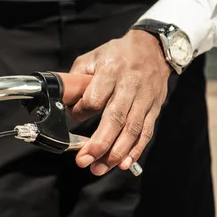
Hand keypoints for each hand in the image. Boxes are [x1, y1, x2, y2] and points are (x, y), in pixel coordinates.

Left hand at [69, 30, 171, 174]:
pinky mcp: (154, 109)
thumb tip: (63, 101)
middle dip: (99, 144)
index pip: (95, 98)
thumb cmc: (118, 54)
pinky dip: (135, 151)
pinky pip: (145, 133)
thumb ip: (76, 78)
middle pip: (114, 119)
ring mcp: (144, 99)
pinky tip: (123, 164)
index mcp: (111, 72)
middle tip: (84, 160)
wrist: (154, 48)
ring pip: (131, 130)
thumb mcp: (92, 57)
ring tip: (99, 168)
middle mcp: (129, 87)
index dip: (81, 111)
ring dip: (115, 153)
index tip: (72, 116)